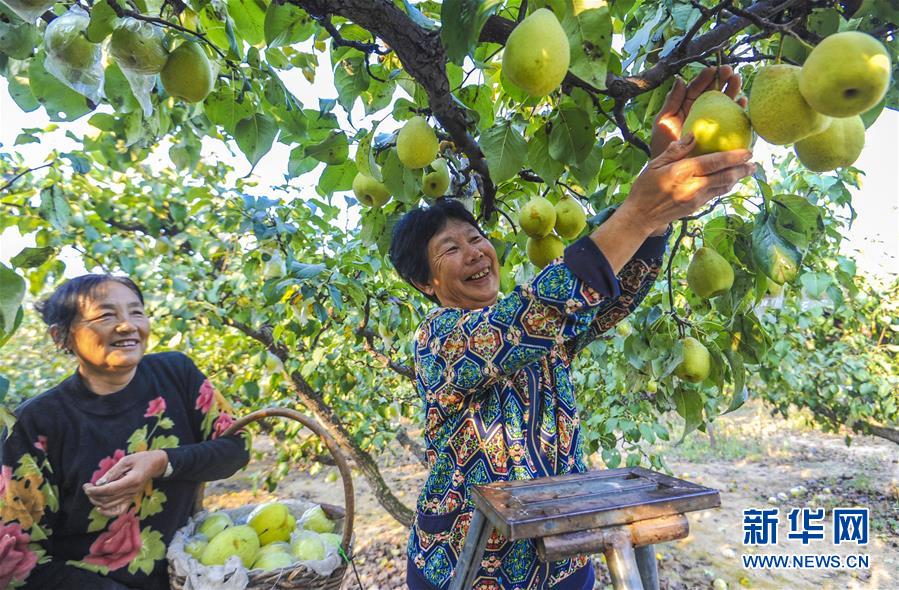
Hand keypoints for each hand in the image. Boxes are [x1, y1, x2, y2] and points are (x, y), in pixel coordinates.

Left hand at [82, 450, 167, 517]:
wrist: (156, 464)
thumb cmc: (141, 459)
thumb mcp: (126, 460)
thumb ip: (112, 472)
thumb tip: (99, 483)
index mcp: (132, 480)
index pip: (110, 490)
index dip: (95, 490)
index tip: (86, 487)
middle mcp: (132, 492)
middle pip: (108, 499)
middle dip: (93, 495)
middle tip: (86, 487)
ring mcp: (132, 497)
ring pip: (111, 506)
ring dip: (97, 502)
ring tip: (91, 493)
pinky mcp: (131, 499)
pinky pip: (118, 511)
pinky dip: (108, 512)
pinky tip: (100, 508)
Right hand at [622, 134, 754, 231]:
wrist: (640, 216)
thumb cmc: (644, 188)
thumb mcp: (655, 164)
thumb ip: (676, 150)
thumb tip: (694, 135)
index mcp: (683, 172)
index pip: (715, 162)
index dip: (734, 157)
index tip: (748, 151)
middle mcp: (693, 186)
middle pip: (726, 177)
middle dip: (742, 169)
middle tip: (754, 163)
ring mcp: (696, 199)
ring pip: (724, 187)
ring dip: (737, 179)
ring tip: (747, 171)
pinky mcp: (696, 208)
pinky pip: (716, 195)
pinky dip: (725, 187)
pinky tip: (729, 181)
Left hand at [650, 66, 746, 158]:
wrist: (671, 169)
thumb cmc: (663, 145)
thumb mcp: (663, 121)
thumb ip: (671, 101)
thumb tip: (680, 78)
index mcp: (686, 105)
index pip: (697, 88)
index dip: (704, 77)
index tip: (711, 69)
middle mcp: (701, 111)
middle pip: (714, 92)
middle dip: (722, 79)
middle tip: (728, 70)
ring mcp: (712, 122)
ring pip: (725, 102)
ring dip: (732, 90)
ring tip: (736, 80)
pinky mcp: (721, 134)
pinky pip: (732, 120)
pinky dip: (738, 111)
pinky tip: (742, 102)